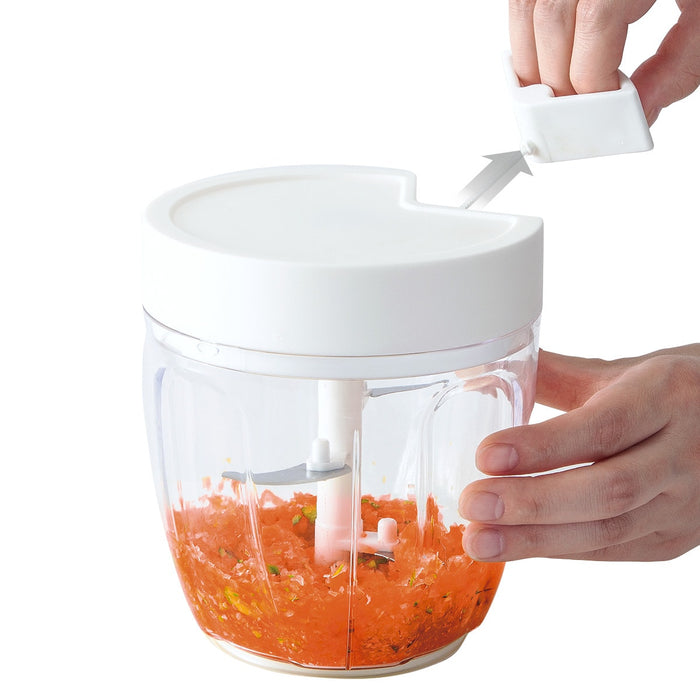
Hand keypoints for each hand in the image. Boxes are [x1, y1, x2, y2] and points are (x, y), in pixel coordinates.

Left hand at [459, 345, 699, 561]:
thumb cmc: (675, 393)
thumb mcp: (627, 372)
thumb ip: (559, 376)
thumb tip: (483, 371)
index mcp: (668, 397)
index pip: (602, 428)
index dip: (542, 446)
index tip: (486, 455)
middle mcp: (685, 452)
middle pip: (607, 489)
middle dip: (532, 502)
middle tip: (472, 504)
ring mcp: (686, 503)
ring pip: (610, 529)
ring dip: (537, 539)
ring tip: (480, 539)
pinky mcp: (676, 539)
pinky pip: (615, 551)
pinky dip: (561, 550)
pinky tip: (517, 547)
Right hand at [509, 0, 699, 123]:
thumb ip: (680, 60)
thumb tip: (642, 107)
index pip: (595, 24)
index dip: (593, 80)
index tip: (607, 108)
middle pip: (551, 22)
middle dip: (560, 81)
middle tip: (581, 111)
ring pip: (526, 10)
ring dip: (533, 62)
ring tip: (556, 92)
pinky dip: (528, 32)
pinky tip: (546, 56)